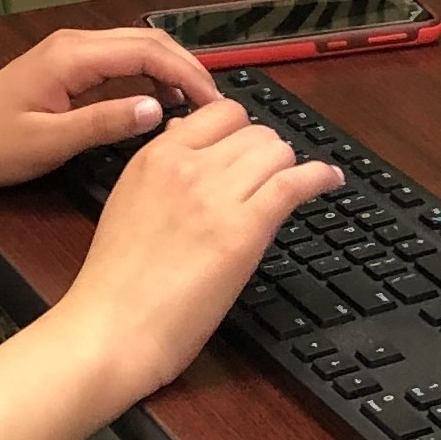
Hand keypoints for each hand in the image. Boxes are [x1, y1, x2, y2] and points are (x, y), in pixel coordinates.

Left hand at [0, 25, 222, 194]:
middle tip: (216, 106)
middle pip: (147, 42)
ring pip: (135, 47)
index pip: (147, 51)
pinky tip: (159, 101)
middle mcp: (75, 43)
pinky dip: (147, 74)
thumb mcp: (50, 142)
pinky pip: (119, 59)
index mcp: (73, 56)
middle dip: (187, 68)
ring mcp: (70, 51)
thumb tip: (158, 110)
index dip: (188, 74)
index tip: (215, 104)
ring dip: (169, 69)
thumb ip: (105, 123)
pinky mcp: (67, 65)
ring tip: (195, 106)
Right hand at [53, 100, 344, 404]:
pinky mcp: (243, 230)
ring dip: (289, 167)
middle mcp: (188, 165)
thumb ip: (161, 171)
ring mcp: (216, 195)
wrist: (110, 327)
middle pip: (254, 131)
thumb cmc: (114, 282)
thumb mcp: (129, 204)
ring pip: (277, 151)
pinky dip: (320, 177)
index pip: (219, 112)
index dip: (241, 131)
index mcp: (156, 156)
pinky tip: (330, 181)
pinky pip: (294, 183)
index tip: (249, 150)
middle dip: (267, 153)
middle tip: (271, 179)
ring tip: (294, 187)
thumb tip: (186, 141)